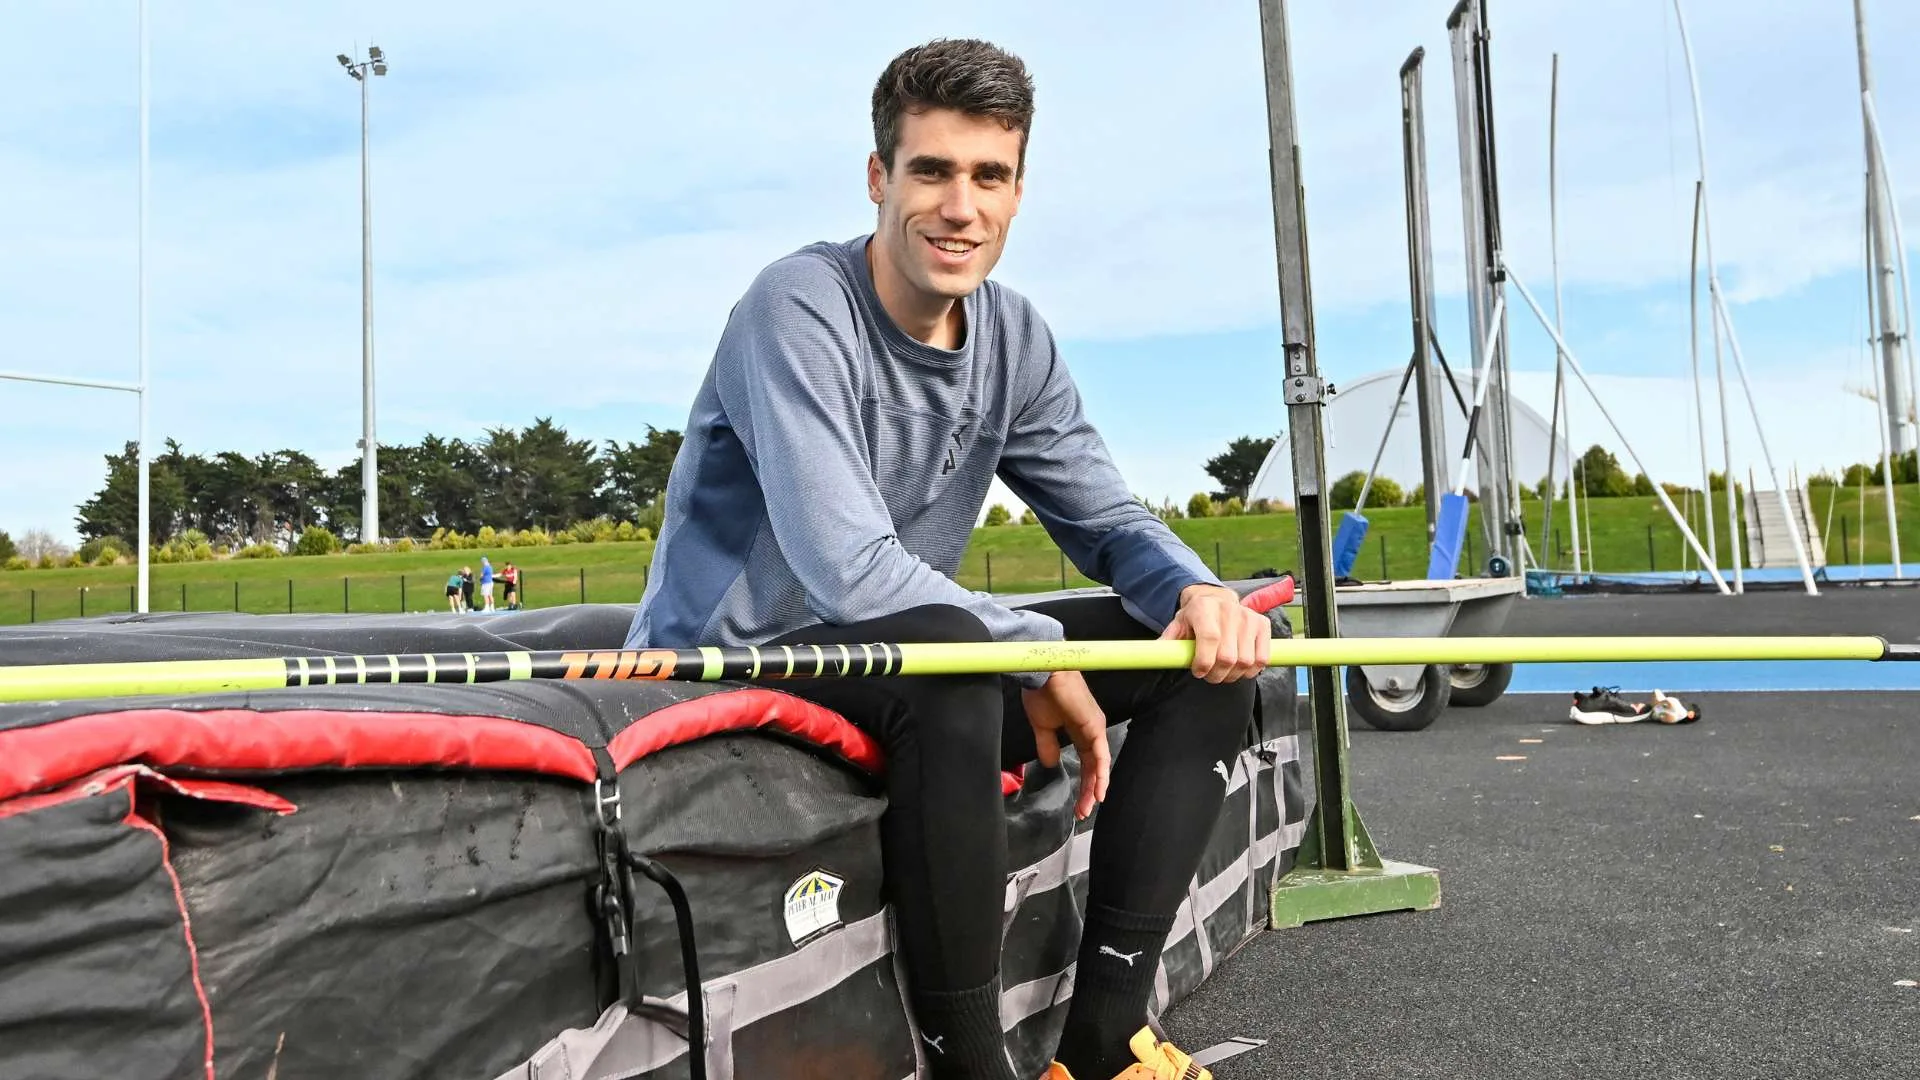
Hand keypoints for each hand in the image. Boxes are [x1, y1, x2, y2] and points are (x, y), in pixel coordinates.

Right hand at [1023, 670, 1109, 819]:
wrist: (1042, 673)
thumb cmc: (1041, 693)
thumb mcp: (1042, 726)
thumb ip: (1047, 745)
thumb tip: (1051, 764)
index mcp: (1080, 730)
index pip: (1086, 762)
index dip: (1083, 783)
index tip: (1077, 804)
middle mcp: (1091, 730)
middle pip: (1094, 767)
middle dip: (1089, 791)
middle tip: (1082, 812)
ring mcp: (1095, 728)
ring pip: (1099, 764)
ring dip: (1095, 787)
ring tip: (1089, 806)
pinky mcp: (1094, 726)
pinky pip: (1100, 754)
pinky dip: (1101, 773)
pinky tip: (1099, 790)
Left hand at [1160, 583, 1272, 682]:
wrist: (1216, 599)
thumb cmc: (1195, 616)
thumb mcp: (1178, 624)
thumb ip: (1168, 640)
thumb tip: (1155, 656)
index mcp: (1204, 608)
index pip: (1210, 638)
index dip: (1204, 661)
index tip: (1198, 672)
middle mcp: (1229, 610)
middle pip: (1228, 656)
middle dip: (1216, 674)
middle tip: (1209, 676)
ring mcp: (1248, 617)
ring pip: (1246, 661)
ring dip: (1233, 675)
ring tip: (1223, 673)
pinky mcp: (1263, 624)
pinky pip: (1262, 659)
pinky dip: (1250, 671)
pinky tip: (1239, 669)